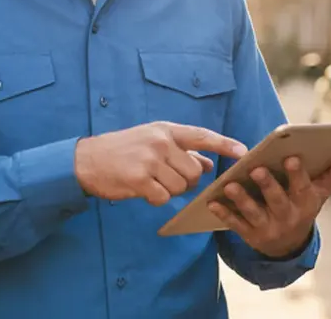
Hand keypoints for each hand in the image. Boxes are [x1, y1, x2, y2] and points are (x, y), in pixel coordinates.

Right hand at [75, 121, 248, 205]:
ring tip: (151, 182)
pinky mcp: (139, 179)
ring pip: (180, 187)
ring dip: (170, 191)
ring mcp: (150, 160)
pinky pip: (163, 198)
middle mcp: (160, 142)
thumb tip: (207, 163)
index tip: (243, 152)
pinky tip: (142, 189)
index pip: (202, 136)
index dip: (224, 144)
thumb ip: (181, 151)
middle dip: (186, 182)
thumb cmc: (123, 150)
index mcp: (166, 130)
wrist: (87, 159)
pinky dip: (155, 199)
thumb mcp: (153, 142)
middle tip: (167, 179)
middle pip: (194, 172)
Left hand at [207, 153, 330, 258]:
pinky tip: (213, 203)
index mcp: (305, 203)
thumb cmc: (303, 208)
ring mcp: (268, 228)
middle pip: (277, 201)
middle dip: (267, 185)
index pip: (302, 187)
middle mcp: (288, 217)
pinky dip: (224, 214)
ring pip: (254, 213)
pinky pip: (236, 225)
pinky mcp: (251, 235)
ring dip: (242, 200)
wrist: (289, 246)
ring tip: (230, 185)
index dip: (297, 174)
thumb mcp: (319, 194)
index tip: (290, 157)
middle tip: (256, 169)